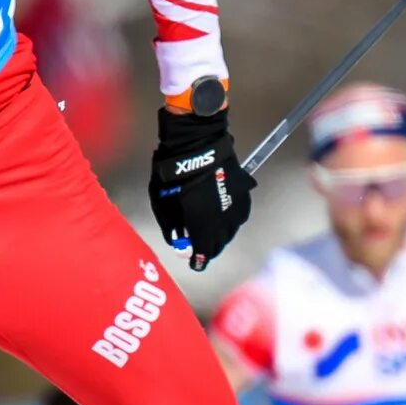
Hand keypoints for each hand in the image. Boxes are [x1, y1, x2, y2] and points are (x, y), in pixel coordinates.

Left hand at [149, 81, 252, 266]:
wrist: (197, 140)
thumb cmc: (174, 171)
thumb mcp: (162, 201)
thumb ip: (171, 224)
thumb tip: (177, 240)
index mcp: (202, 223)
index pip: (204, 250)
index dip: (199, 260)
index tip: (196, 264)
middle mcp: (223, 219)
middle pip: (219, 243)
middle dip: (210, 248)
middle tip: (202, 250)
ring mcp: (236, 205)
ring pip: (231, 230)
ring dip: (221, 234)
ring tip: (212, 234)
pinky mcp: (243, 193)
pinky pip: (238, 214)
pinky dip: (230, 219)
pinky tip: (222, 217)